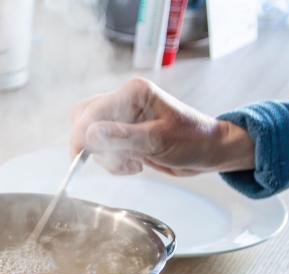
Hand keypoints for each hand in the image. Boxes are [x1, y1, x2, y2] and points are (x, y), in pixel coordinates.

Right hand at [70, 78, 254, 175]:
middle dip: (92, 145)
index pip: (92, 111)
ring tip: (132, 165)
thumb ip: (121, 137)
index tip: (78, 159)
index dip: (81, 136)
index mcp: (134, 92)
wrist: (210, 152)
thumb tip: (88, 135)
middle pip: (85, 118)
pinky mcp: (125, 133)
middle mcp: (126, 100)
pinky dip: (113, 161)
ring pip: (92, 135)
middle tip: (113, 162)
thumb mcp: (157, 141)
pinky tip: (135, 165)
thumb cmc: (193, 141)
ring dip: (106, 156)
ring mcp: (125, 116)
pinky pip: (104, 147)